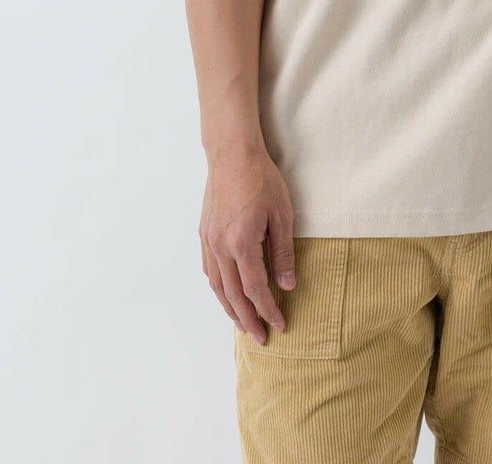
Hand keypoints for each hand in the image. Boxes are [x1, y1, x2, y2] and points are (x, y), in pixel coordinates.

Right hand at [199, 142, 296, 344]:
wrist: (232, 154)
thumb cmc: (262, 179)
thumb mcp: (282, 214)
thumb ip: (283, 252)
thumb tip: (287, 284)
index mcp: (242, 243)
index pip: (256, 289)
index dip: (269, 310)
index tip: (281, 324)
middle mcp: (220, 247)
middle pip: (234, 295)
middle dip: (248, 319)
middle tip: (261, 338)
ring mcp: (209, 241)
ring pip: (217, 287)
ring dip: (230, 309)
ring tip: (243, 324)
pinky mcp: (204, 234)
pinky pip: (209, 271)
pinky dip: (218, 289)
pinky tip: (227, 295)